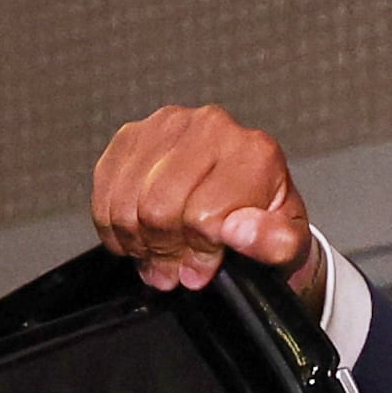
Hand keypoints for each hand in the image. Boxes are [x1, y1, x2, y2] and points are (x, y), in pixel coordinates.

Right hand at [92, 104, 322, 307]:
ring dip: (138, 242)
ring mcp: (167, 125)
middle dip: (165, 250)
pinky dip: (113, 227)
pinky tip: (137, 234)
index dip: (198, 254)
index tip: (203, 267)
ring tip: (158, 253)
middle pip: (158, 209)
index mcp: (254, 152)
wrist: (243, 204)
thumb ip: (274, 243)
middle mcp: (212, 127)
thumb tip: (239, 230)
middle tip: (176, 267)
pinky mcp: (132, 136)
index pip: (203, 215)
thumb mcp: (288, 247)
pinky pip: (103, 193)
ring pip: (127, 204)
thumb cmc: (263, 226)